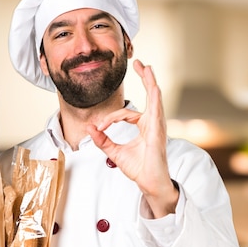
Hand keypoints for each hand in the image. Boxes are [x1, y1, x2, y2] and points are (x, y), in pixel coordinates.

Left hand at [87, 59, 177, 217]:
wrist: (149, 183)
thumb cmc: (139, 168)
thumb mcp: (115, 152)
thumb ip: (102, 140)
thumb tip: (89, 128)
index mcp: (144, 127)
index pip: (125, 114)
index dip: (110, 118)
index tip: (100, 127)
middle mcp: (153, 123)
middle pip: (149, 95)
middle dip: (145, 78)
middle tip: (140, 63)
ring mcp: (157, 125)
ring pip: (155, 98)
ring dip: (150, 81)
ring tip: (147, 67)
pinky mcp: (158, 130)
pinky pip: (157, 110)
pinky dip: (154, 96)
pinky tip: (153, 85)